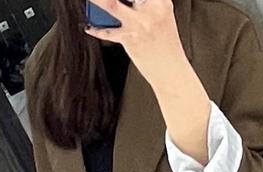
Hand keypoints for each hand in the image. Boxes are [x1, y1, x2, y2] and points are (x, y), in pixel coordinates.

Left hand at [85, 0, 211, 163]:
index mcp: (162, 3)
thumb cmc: (166, 49)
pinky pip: (106, 31)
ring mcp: (141, 23)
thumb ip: (143, 7)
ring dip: (97, 2)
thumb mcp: (160, 20)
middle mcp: (152, 9)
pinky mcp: (130, 38)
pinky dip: (95, 28)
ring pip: (111, 4)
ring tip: (90, 1)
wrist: (172, 74)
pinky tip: (90, 27)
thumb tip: (120, 3)